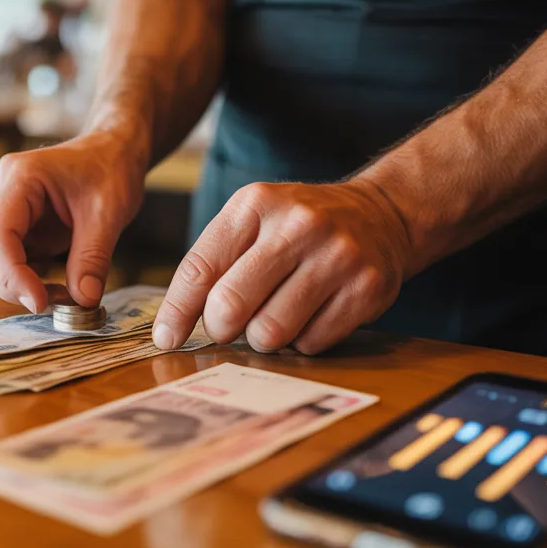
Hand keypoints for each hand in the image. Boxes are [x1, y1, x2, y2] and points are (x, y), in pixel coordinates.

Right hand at [0, 131, 144, 311]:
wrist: (115, 152)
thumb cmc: (111, 168)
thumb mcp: (110, 212)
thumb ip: (93, 257)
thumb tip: (83, 299)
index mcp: (20, 177)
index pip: (0, 234)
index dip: (12, 274)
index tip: (38, 302)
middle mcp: (4, 192)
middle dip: (20, 285)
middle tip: (63, 302)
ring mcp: (8, 210)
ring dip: (26, 286)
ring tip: (68, 295)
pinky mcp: (20, 227)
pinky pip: (15, 262)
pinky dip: (34, 280)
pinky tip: (64, 283)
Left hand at [152, 179, 411, 354]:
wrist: (380, 214)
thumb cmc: (299, 228)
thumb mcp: (254, 221)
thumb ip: (215, 263)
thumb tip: (174, 327)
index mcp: (256, 204)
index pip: (200, 268)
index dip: (177, 312)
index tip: (166, 339)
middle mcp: (298, 225)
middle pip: (230, 306)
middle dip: (222, 328)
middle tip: (230, 326)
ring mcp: (336, 256)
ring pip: (270, 331)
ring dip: (263, 338)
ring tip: (274, 317)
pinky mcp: (367, 287)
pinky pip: (311, 343)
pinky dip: (303, 341)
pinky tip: (312, 315)